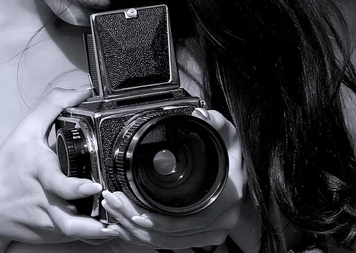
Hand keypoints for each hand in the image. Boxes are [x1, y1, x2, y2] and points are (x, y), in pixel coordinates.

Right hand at [0, 86, 119, 247]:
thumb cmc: (5, 168)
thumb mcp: (25, 130)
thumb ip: (54, 105)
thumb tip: (83, 91)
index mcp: (38, 172)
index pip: (55, 182)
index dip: (75, 188)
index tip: (93, 187)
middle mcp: (44, 200)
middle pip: (70, 220)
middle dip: (94, 222)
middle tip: (116, 213)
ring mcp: (48, 222)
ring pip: (77, 234)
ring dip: (98, 232)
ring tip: (118, 226)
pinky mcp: (51, 235)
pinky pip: (76, 237)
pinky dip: (92, 235)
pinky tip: (108, 227)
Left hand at [99, 107, 245, 249]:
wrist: (241, 171)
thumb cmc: (230, 152)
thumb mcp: (225, 132)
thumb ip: (213, 121)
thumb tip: (199, 114)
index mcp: (223, 197)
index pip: (184, 220)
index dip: (156, 219)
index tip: (131, 209)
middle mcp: (220, 221)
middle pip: (170, 235)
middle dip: (136, 222)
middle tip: (114, 204)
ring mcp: (212, 232)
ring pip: (168, 242)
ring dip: (137, 232)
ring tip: (115, 214)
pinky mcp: (202, 236)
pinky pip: (172, 243)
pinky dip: (147, 237)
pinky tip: (128, 227)